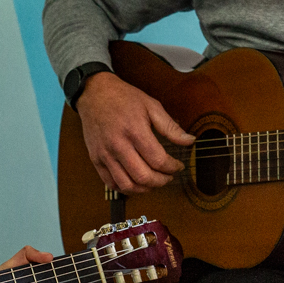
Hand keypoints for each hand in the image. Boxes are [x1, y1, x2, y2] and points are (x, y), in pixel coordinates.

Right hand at [75, 71, 194, 193]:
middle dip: (161, 181)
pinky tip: (135, 182)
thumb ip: (171, 127)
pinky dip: (125, 188)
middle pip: (143, 177)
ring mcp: (105, 154)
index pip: (158, 160)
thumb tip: (190, 141)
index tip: (178, 166)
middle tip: (168, 176)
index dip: (173, 167)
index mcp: (135, 131)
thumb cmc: (123, 98)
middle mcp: (118, 145)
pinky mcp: (95, 159)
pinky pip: (111, 183)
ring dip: (145, 189)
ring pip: (127, 185)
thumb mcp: (151, 106)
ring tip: (153, 182)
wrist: (94, 93)